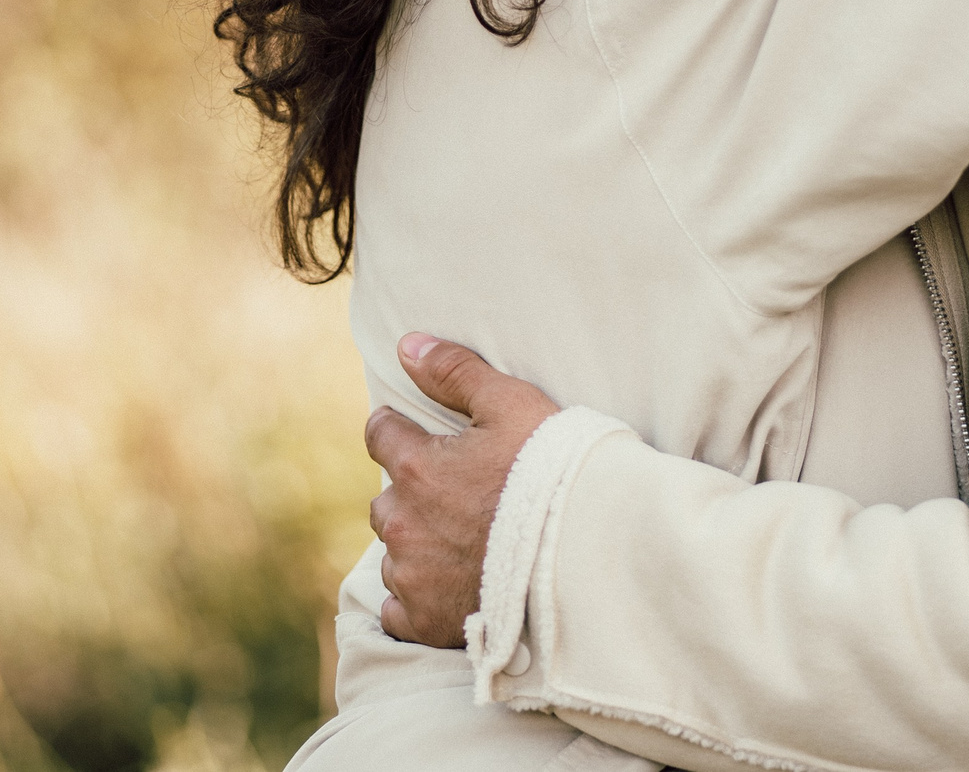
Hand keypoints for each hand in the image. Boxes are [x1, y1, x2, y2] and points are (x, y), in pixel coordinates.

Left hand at [364, 333, 560, 647]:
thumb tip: (407, 346)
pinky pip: (400, 610)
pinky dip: (418, 599)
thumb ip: (455, 372)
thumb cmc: (554, 474)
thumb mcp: (512, 405)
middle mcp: (403, 522)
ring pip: (394, 554)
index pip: (380, 434)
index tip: (419, 434)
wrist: (588, 555)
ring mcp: (413, 575)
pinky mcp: (427, 621)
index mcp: (417, 467)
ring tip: (463, 544)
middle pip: (387, 499)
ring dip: (417, 546)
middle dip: (412, 494)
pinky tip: (450, 588)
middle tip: (458, 497)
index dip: (400, 429)